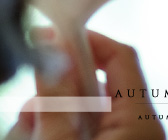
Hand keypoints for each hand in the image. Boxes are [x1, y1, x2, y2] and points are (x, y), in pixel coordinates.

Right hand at [5, 30, 164, 139]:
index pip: (119, 55)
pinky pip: (81, 129)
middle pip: (93, 84)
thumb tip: (50, 46)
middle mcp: (137, 129)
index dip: (83, 40)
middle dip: (55, 90)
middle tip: (30, 111)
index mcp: (139, 121)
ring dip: (49, 116)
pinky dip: (56, 129)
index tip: (49, 39)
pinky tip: (36, 137)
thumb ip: (55, 96)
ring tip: (28, 132)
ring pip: (81, 110)